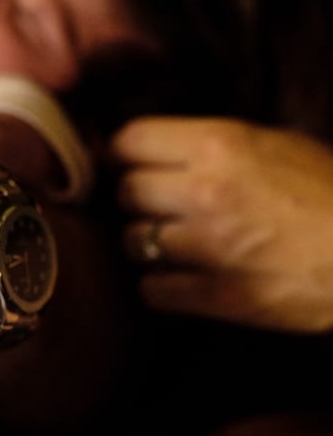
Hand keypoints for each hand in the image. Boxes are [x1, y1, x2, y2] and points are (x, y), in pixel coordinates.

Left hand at [112, 116, 332, 332]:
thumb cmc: (332, 192)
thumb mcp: (279, 143)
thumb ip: (214, 145)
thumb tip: (158, 149)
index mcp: (220, 145)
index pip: (129, 140)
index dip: (124, 152)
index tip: (132, 162)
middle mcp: (205, 192)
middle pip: (124, 191)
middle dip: (138, 198)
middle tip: (160, 204)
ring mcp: (209, 246)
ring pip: (131, 241)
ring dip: (147, 243)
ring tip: (175, 241)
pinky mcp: (218, 295)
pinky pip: (152, 289)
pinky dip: (161, 285)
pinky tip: (182, 278)